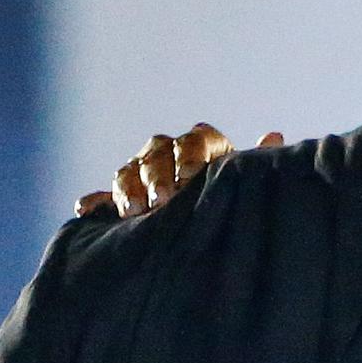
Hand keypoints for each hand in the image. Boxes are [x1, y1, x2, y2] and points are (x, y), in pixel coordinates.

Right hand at [74, 124, 283, 217]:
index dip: (191, 156)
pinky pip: (100, 196)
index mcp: (201, 146)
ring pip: (128, 170)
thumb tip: (273, 136)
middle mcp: (168, 153)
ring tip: (135, 212)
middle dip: (158, 176)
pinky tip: (88, 210)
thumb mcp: (242, 183)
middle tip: (162, 201)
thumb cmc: (230, 200)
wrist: (205, 227)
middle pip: (157, 153)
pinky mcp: (117, 198)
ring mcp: (139, 173)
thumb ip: (253, 162)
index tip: (191, 177)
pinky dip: (94, 202)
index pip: (196, 140)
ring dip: (129, 189)